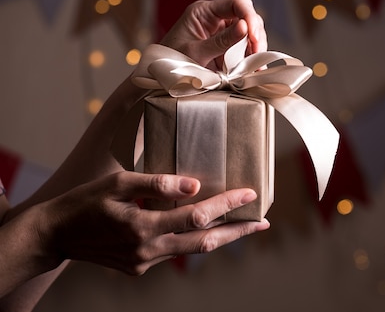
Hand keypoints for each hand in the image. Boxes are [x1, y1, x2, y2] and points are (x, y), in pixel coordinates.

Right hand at [37, 171, 269, 275]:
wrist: (54, 235)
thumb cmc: (85, 202)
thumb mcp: (119, 183)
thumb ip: (158, 184)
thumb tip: (195, 185)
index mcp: (143, 227)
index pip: (197, 217)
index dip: (227, 205)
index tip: (250, 194)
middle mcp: (147, 250)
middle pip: (204, 243)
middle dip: (237, 232)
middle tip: (263, 223)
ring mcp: (144, 263)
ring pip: (192, 251)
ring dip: (219, 237)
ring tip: (244, 225)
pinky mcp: (139, 267)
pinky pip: (174, 252)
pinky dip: (194, 239)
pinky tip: (206, 228)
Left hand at [160, 0, 267, 70]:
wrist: (161, 78)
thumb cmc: (171, 62)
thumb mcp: (196, 52)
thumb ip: (221, 41)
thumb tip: (245, 27)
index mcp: (204, 12)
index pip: (236, 4)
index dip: (249, 17)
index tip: (253, 36)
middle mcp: (216, 19)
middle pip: (247, 17)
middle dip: (256, 34)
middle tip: (258, 53)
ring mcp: (223, 33)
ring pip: (250, 33)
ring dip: (256, 48)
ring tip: (256, 66)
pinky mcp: (228, 48)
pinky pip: (246, 48)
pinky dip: (253, 58)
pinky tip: (255, 69)